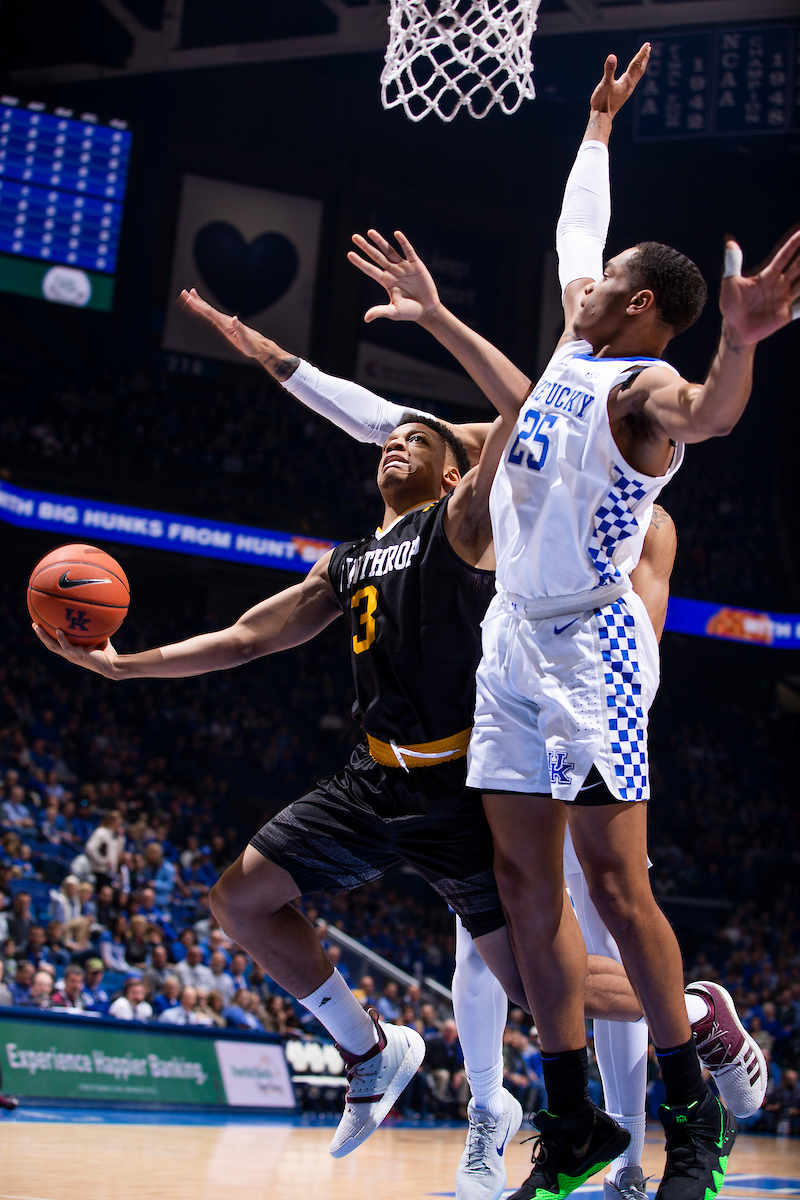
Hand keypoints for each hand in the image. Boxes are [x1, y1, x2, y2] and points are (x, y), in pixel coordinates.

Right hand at [32, 624, 118, 678]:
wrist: (112, 665)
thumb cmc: (107, 655)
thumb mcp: (100, 641)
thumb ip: (96, 632)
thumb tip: (98, 619)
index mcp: (72, 652)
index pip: (56, 645)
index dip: (48, 638)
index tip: (42, 628)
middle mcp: (69, 654)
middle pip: (50, 645)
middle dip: (41, 635)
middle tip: (34, 625)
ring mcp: (72, 655)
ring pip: (53, 646)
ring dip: (44, 636)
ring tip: (37, 627)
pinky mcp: (77, 654)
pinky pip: (66, 646)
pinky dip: (61, 638)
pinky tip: (58, 630)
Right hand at [177, 288, 265, 358]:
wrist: (259, 345)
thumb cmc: (253, 345)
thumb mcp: (246, 339)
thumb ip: (240, 329)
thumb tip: (234, 319)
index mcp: (226, 323)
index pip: (210, 313)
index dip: (199, 306)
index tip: (190, 299)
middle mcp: (225, 321)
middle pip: (207, 309)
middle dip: (196, 301)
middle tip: (185, 292)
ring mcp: (225, 322)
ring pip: (209, 311)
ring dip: (199, 303)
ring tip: (191, 296)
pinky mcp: (226, 326)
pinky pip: (212, 316)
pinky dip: (205, 311)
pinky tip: (203, 308)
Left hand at [347, 229, 440, 323]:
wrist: (427, 310)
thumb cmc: (410, 312)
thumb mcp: (394, 312)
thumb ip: (381, 311)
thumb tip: (366, 319)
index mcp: (386, 282)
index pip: (370, 270)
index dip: (360, 262)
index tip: (349, 254)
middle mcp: (393, 272)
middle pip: (377, 257)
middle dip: (366, 247)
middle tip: (354, 237)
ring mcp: (404, 267)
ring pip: (390, 251)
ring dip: (380, 241)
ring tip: (370, 232)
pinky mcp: (416, 265)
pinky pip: (408, 251)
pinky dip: (403, 242)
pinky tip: (396, 234)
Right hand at [589, 44, 649, 116]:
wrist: (602, 117)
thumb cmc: (603, 101)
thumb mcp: (605, 84)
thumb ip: (609, 70)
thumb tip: (611, 57)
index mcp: (627, 81)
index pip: (636, 64)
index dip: (641, 53)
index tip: (647, 44)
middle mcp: (630, 85)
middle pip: (640, 68)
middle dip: (644, 57)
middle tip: (649, 47)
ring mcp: (627, 90)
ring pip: (638, 74)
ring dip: (641, 65)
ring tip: (644, 57)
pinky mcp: (624, 93)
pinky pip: (633, 80)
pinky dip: (636, 72)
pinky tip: (633, 73)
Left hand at [720, 229, 799, 345]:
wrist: (735, 329)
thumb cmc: (731, 306)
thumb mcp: (730, 282)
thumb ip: (733, 263)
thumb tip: (730, 241)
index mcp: (768, 276)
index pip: (784, 256)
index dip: (794, 245)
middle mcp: (780, 285)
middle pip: (798, 266)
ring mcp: (784, 299)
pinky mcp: (786, 313)